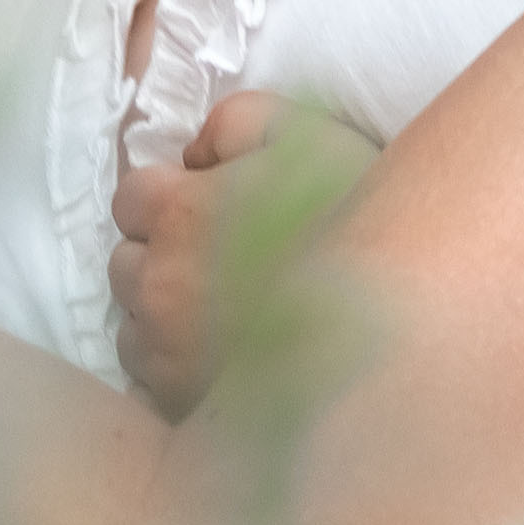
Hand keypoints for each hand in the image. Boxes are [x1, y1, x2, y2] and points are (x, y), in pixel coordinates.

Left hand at [110, 94, 379, 418]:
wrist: (398, 319)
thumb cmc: (356, 218)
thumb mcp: (307, 134)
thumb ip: (236, 122)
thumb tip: (194, 155)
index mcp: (181, 216)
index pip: (131, 198)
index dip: (170, 197)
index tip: (209, 207)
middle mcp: (159, 285)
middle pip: (125, 261)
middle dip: (161, 254)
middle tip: (220, 258)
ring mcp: (165, 352)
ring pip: (132, 322)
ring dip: (161, 310)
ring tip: (221, 309)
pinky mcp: (180, 403)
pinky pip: (150, 376)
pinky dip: (173, 362)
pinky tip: (223, 352)